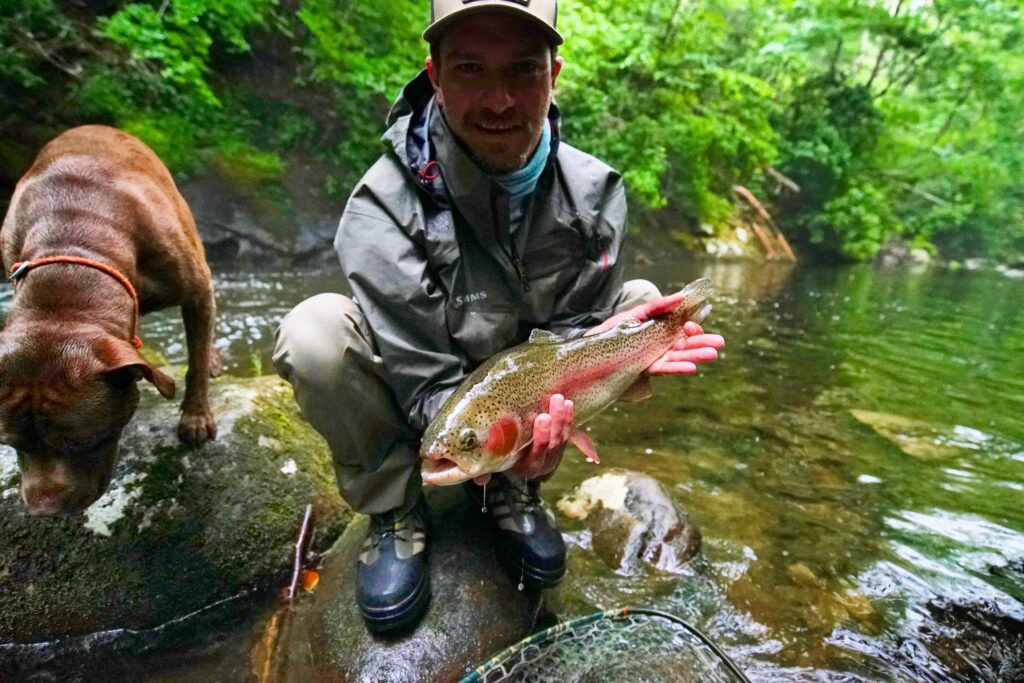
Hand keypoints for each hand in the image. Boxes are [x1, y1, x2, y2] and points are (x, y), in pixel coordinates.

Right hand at [474, 394, 573, 484]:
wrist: (512, 459)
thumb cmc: (497, 457)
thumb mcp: (491, 465)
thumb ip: (484, 472)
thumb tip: (478, 478)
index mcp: (525, 468)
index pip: (536, 455)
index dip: (542, 438)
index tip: (542, 418)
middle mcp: (542, 463)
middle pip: (553, 444)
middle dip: (555, 422)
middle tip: (555, 402)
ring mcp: (553, 454)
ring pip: (562, 437)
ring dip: (563, 417)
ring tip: (560, 398)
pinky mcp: (559, 445)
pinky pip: (567, 432)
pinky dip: (568, 418)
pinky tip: (569, 404)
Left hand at [584, 294, 724, 374]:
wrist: (585, 351)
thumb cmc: (610, 332)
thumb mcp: (634, 315)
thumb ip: (657, 307)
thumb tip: (682, 296)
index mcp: (658, 334)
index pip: (681, 331)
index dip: (691, 328)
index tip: (692, 325)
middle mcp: (658, 348)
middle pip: (683, 345)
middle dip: (701, 343)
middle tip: (720, 343)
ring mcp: (652, 360)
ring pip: (677, 358)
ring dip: (694, 356)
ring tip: (712, 354)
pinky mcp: (642, 371)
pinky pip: (662, 369)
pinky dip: (676, 367)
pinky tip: (690, 367)